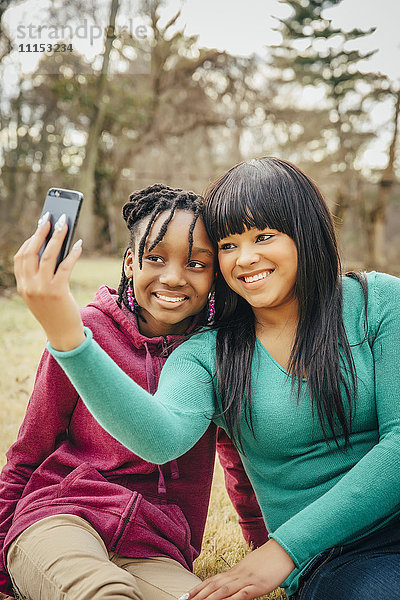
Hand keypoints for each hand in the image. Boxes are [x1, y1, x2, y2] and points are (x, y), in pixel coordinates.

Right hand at [14, 214, 85, 350]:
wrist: (63, 335)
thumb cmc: (56, 311)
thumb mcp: (43, 293)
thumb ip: (43, 274)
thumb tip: (55, 247)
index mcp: (22, 286)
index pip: (20, 258)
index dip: (30, 241)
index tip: (39, 229)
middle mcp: (29, 286)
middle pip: (32, 252)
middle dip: (41, 232)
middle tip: (51, 218)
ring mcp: (41, 289)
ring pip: (48, 256)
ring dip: (58, 237)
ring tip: (66, 225)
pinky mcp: (57, 292)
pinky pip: (65, 266)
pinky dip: (72, 253)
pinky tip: (79, 245)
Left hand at [184, 539, 294, 599]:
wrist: (282, 551)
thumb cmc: (267, 562)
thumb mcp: (250, 570)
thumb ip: (238, 578)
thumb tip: (228, 586)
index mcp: (234, 572)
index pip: (212, 580)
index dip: (198, 588)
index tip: (185, 596)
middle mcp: (237, 575)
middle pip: (213, 585)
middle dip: (198, 595)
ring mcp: (246, 579)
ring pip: (224, 590)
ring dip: (209, 598)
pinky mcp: (258, 585)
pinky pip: (243, 593)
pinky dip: (232, 599)